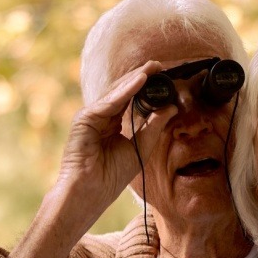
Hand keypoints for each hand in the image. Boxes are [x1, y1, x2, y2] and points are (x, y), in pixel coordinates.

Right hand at [56, 61, 176, 207]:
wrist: (90, 192)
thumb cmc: (111, 176)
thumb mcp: (140, 148)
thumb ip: (154, 127)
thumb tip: (172, 108)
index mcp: (112, 123)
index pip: (131, 99)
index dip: (147, 88)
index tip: (165, 77)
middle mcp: (101, 116)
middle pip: (123, 91)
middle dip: (142, 77)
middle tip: (160, 65)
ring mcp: (92, 116)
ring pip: (116, 92)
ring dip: (135, 78)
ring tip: (153, 68)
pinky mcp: (85, 118)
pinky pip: (109, 101)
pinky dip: (125, 90)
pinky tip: (140, 81)